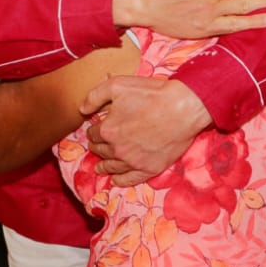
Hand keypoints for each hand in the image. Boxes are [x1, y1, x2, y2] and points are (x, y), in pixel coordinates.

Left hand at [79, 77, 211, 185]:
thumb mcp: (118, 85)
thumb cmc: (151, 94)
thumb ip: (95, 96)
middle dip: (97, 147)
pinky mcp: (150, 168)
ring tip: (99, 168)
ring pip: (112, 166)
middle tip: (96, 146)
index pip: (93, 134)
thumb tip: (82, 109)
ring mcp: (133, 161)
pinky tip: (116, 180)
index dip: (93, 130)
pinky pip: (130, 179)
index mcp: (108, 130)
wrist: (183, 107)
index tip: (96, 129)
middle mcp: (117, 149)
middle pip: (101, 151)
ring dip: (104, 166)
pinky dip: (121, 180)